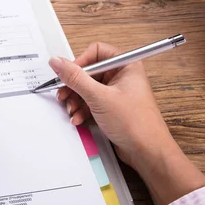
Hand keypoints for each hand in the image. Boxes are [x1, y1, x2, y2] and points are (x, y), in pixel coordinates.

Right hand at [50, 42, 204, 204]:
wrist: (147, 152)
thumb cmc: (135, 123)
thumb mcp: (99, 97)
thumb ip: (75, 78)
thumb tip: (57, 62)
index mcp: (126, 66)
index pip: (96, 52)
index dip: (80, 62)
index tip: (67, 75)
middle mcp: (122, 76)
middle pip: (89, 72)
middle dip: (74, 85)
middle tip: (63, 94)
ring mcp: (117, 93)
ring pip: (88, 88)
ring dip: (76, 100)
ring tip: (71, 110)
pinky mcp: (112, 108)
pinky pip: (91, 102)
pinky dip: (83, 109)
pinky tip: (78, 119)